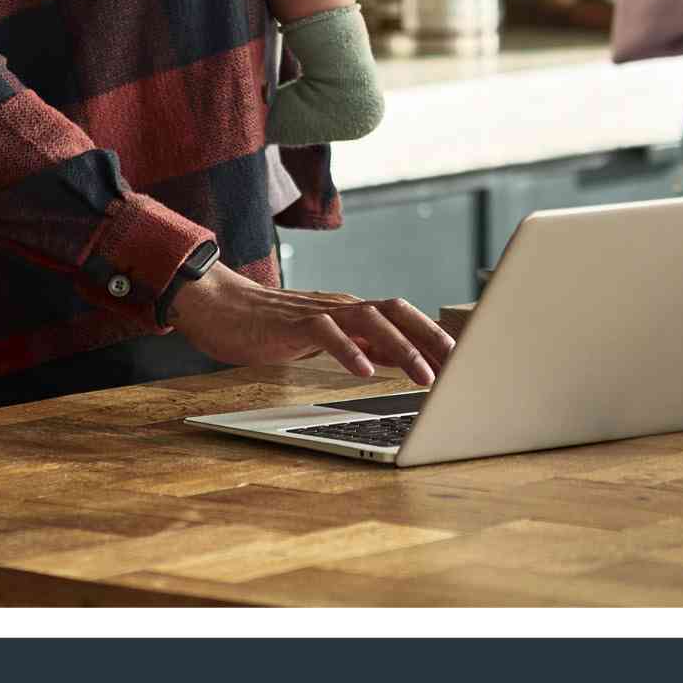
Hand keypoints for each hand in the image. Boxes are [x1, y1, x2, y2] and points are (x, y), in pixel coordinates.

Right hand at [168, 262, 455, 385]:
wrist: (216, 306)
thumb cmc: (268, 327)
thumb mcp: (324, 339)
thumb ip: (359, 345)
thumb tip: (399, 361)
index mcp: (352, 311)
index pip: (404, 317)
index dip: (436, 336)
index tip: (466, 361)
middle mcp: (341, 306)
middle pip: (398, 312)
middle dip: (433, 338)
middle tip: (462, 366)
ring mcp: (317, 311)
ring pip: (370, 320)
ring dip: (402, 348)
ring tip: (426, 377)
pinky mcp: (290, 323)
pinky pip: (325, 333)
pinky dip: (348, 351)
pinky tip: (364, 372)